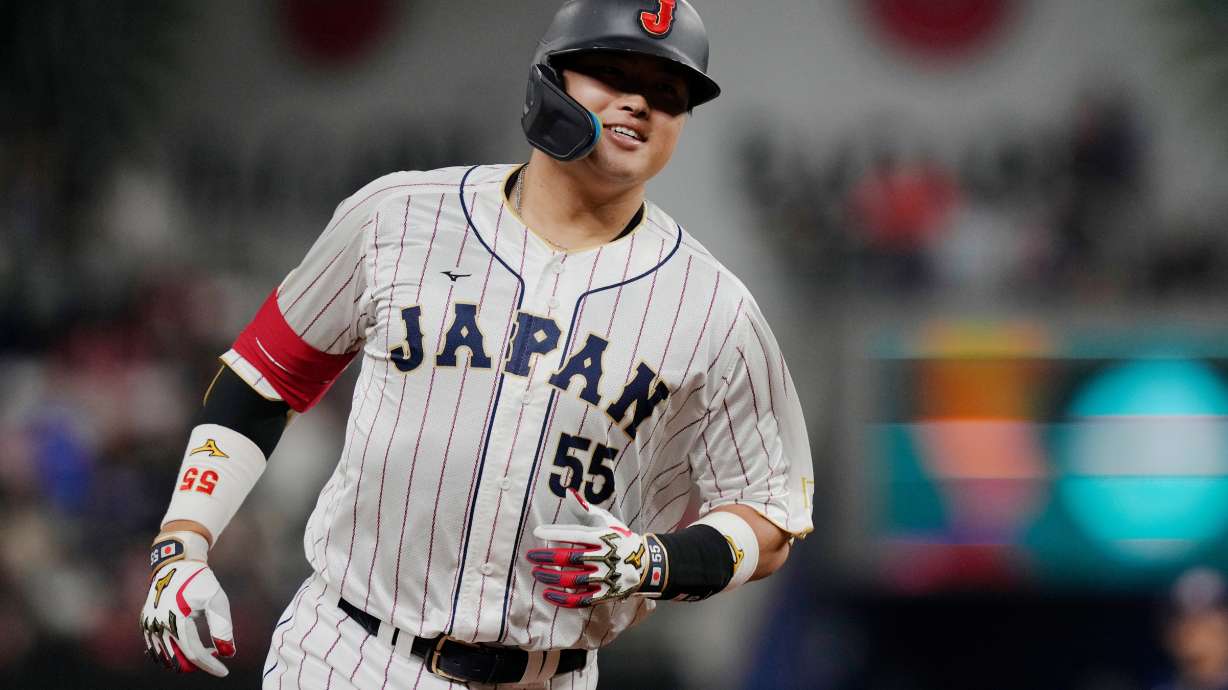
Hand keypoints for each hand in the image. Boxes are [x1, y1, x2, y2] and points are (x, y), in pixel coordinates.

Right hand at [139, 534, 234, 675]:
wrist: (176, 564)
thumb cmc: (201, 581)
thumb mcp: (217, 601)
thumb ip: (222, 628)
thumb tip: (228, 653)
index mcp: (177, 620)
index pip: (195, 654)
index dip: (211, 666)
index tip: (224, 672)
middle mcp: (159, 626)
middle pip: (179, 660)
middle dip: (199, 663)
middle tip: (215, 656)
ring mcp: (149, 626)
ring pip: (166, 658)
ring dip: (184, 660)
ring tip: (204, 650)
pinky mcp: (145, 624)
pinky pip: (155, 649)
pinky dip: (171, 654)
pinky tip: (186, 649)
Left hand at [527, 490, 650, 606]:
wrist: (647, 564)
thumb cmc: (619, 538)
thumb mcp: (606, 521)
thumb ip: (585, 508)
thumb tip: (567, 493)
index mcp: (604, 537)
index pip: (574, 534)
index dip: (554, 533)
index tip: (536, 532)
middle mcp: (605, 557)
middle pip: (570, 558)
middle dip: (547, 557)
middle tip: (531, 556)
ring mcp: (606, 577)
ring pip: (573, 580)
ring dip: (551, 577)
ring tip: (536, 572)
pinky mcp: (606, 595)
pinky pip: (581, 600)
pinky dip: (562, 599)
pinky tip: (547, 594)